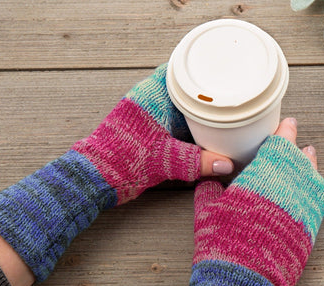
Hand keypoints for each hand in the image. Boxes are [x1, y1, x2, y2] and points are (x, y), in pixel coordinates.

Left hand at [72, 64, 233, 204]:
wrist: (97, 178)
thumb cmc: (122, 161)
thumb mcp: (165, 161)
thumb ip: (198, 162)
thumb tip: (226, 165)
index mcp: (151, 97)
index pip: (177, 70)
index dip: (198, 69)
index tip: (218, 70)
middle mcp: (149, 102)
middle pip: (181, 89)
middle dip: (202, 93)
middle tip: (225, 95)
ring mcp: (147, 118)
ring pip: (176, 107)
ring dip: (194, 112)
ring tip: (219, 114)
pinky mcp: (145, 134)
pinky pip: (171, 124)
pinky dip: (185, 127)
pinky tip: (201, 134)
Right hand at [192, 117, 323, 285]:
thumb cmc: (221, 247)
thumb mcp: (206, 214)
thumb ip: (208, 190)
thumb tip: (209, 178)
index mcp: (260, 182)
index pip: (279, 148)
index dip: (284, 133)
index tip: (286, 122)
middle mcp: (287, 192)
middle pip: (299, 160)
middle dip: (296, 146)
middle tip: (294, 136)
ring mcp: (302, 212)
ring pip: (313, 180)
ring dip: (309, 165)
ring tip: (307, 155)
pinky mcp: (308, 232)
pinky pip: (317, 202)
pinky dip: (314, 189)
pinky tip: (309, 187)